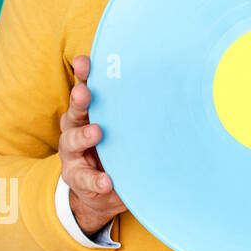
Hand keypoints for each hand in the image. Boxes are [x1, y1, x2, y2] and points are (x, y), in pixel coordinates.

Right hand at [59, 55, 126, 237]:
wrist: (102, 188)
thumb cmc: (118, 147)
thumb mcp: (126, 127)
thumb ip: (139, 110)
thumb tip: (178, 85)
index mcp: (89, 112)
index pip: (85, 89)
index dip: (83, 75)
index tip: (84, 61)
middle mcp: (76, 129)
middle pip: (75, 111)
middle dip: (79, 100)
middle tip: (85, 92)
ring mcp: (73, 154)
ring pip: (71, 142)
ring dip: (83, 136)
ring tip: (96, 132)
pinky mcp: (77, 178)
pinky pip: (85, 179)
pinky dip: (96, 180)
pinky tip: (106, 182)